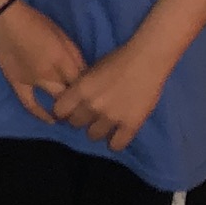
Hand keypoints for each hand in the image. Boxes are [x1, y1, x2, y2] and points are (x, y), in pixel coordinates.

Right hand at [0, 1, 84, 124]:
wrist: (4, 18)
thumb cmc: (35, 22)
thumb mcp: (62, 35)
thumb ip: (75, 56)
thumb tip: (86, 74)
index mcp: (63, 59)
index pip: (84, 83)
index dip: (92, 91)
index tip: (96, 95)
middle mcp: (50, 73)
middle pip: (73, 95)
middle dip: (82, 102)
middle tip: (88, 107)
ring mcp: (33, 81)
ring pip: (56, 103)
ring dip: (67, 110)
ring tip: (74, 115)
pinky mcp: (17, 84)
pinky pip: (30, 105)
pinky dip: (41, 115)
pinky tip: (51, 121)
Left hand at [52, 42, 170, 149]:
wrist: (146, 61)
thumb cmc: (118, 59)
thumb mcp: (92, 70)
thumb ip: (81, 87)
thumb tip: (73, 100)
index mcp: (81, 89)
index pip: (59, 111)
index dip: (64, 111)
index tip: (69, 110)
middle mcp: (92, 106)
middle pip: (75, 124)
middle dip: (81, 120)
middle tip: (90, 115)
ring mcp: (111, 117)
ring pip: (93, 136)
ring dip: (97, 130)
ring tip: (105, 124)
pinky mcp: (130, 126)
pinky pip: (116, 145)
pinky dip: (114, 143)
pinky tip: (117, 135)